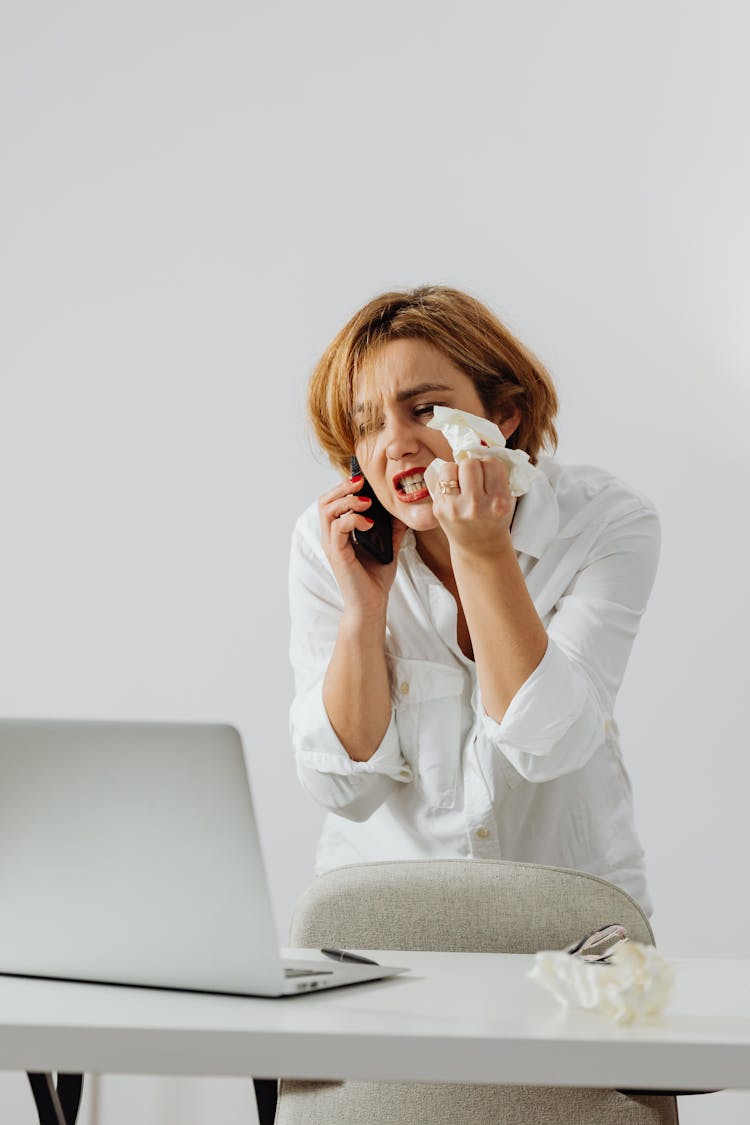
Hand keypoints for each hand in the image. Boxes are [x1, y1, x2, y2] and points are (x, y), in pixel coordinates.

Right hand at [318, 474, 407, 620]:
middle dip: (342, 487)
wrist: (372, 605)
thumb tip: (402, 509)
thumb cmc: (375, 578)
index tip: (362, 480)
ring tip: (366, 502)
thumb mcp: (388, 546)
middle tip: (360, 483)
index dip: (344, 487)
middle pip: (325, 501)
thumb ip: (392, 528)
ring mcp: (332, 545)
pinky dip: (353, 520)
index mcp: (340, 533)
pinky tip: (369, 523)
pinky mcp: (337, 554)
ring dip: (347, 500)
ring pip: (327, 510)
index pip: (333, 501)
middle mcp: (332, 537)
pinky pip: (338, 528)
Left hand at [431, 456, 515, 559]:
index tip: (490, 475)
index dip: (490, 465)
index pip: (492, 463)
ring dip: (457, 471)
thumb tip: (483, 445)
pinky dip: (447, 480)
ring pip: (451, 467)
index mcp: (499, 502)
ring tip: (463, 483)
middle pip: (470, 463)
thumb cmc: (495, 518)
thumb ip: (499, 475)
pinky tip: (454, 492)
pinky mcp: (439, 509)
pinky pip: (440, 478)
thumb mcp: (507, 499)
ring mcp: (455, 509)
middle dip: (473, 467)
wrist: (479, 548)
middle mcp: (476, 506)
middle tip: (476, 478)